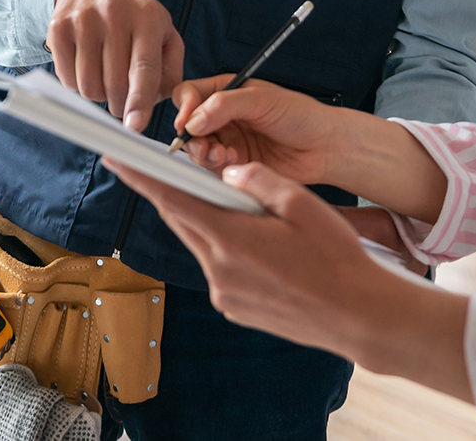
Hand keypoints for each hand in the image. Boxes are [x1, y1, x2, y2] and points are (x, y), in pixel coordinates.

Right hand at [50, 0, 182, 131]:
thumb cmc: (135, 19)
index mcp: (147, 17)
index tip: (135, 126)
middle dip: (119, 104)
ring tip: (105, 77)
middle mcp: (114, 14)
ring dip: (98, 95)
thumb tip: (156, 103)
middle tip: (122, 99)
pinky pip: (67, 79)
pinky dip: (78, 85)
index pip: (143, 68)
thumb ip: (171, 72)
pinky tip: (87, 68)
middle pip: (114, 84)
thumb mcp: (165, 35)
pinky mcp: (58, 28)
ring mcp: (83, 20)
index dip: (139, 101)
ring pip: (88, 86)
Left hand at [104, 158, 471, 398]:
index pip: (172, 199)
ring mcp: (224, 295)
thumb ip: (257, 182)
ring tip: (243, 212)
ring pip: (202, 245)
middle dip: (178, 194)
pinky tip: (258, 247)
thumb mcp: (302, 204)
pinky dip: (227, 250)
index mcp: (230, 239)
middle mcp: (217, 270)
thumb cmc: (337, 258)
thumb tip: (227, 175)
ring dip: (210, 224)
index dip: (141, 177)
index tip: (115, 158)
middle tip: (176, 170)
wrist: (359, 317)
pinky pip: (218, 269)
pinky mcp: (234, 309)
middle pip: (183, 221)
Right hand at [169, 76, 354, 185]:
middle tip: (205, 145)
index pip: (190, 94)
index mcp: (227, 91)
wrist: (325, 147)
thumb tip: (193, 119)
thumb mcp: (262, 100)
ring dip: (204, 153)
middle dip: (192, 136)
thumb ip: (225, 105)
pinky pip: (212, 167)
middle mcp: (223, 116)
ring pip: (198, 148)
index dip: (184, 107)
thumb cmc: (302, 116)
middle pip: (188, 125)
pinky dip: (216, 166)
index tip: (187, 121)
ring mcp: (228, 140)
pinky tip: (234, 162)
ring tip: (222, 155)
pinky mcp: (235, 164)